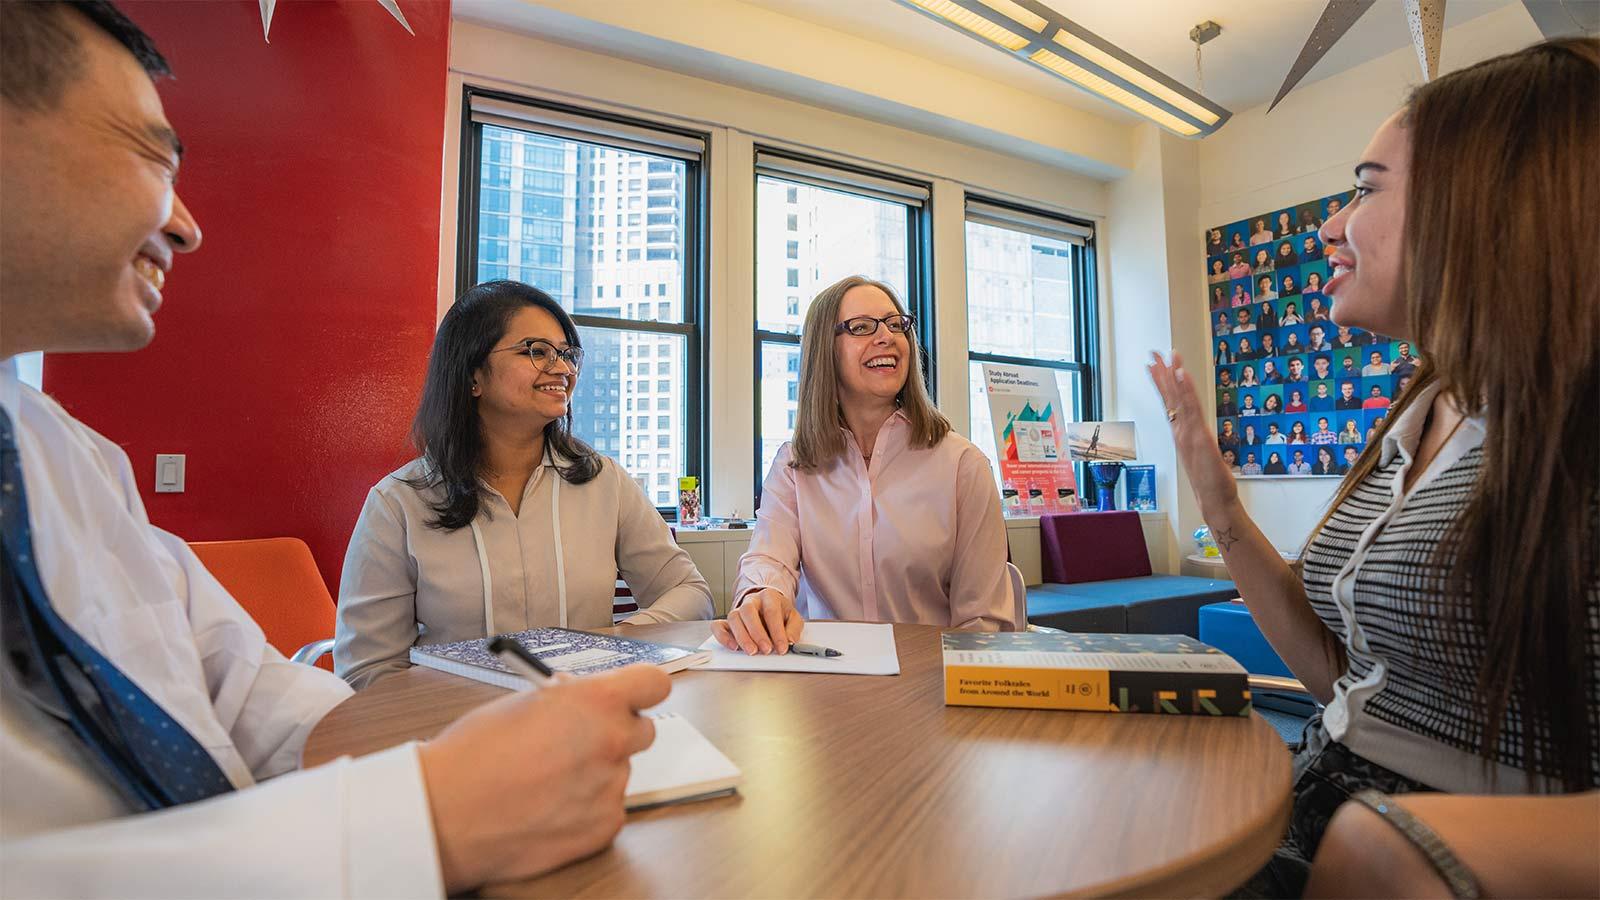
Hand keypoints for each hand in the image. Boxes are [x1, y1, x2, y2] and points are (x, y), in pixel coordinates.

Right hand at [417, 665, 671, 892]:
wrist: (446, 812)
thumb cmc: (473, 753)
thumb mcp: (523, 702)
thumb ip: (567, 699)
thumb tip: (581, 698)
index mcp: (596, 701)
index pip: (654, 683)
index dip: (640, 689)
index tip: (629, 696)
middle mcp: (613, 741)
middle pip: (642, 730)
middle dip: (616, 732)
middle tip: (579, 741)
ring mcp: (611, 787)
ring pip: (618, 772)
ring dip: (595, 773)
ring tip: (546, 781)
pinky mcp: (604, 826)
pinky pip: (608, 808)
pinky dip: (586, 808)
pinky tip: (549, 807)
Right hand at [711, 588, 803, 654]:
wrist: (768, 607)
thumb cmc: (780, 614)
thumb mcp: (793, 618)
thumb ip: (793, 628)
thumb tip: (790, 640)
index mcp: (768, 596)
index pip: (771, 611)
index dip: (777, 631)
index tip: (782, 648)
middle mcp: (750, 601)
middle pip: (748, 611)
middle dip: (757, 633)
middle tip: (766, 650)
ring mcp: (737, 610)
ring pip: (733, 618)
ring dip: (742, 636)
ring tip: (752, 651)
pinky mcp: (727, 621)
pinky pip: (718, 626)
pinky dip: (723, 637)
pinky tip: (733, 647)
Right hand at [1147, 351, 1238, 515]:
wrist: (1214, 501)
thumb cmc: (1210, 483)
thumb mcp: (1203, 457)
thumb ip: (1197, 443)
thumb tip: (1194, 433)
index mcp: (1182, 433)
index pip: (1170, 402)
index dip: (1162, 383)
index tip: (1155, 366)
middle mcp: (1182, 431)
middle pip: (1169, 397)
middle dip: (1161, 373)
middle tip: (1153, 354)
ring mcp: (1188, 433)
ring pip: (1178, 399)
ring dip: (1172, 376)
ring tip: (1166, 357)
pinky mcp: (1198, 437)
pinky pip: (1190, 408)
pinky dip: (1185, 390)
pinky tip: (1181, 375)